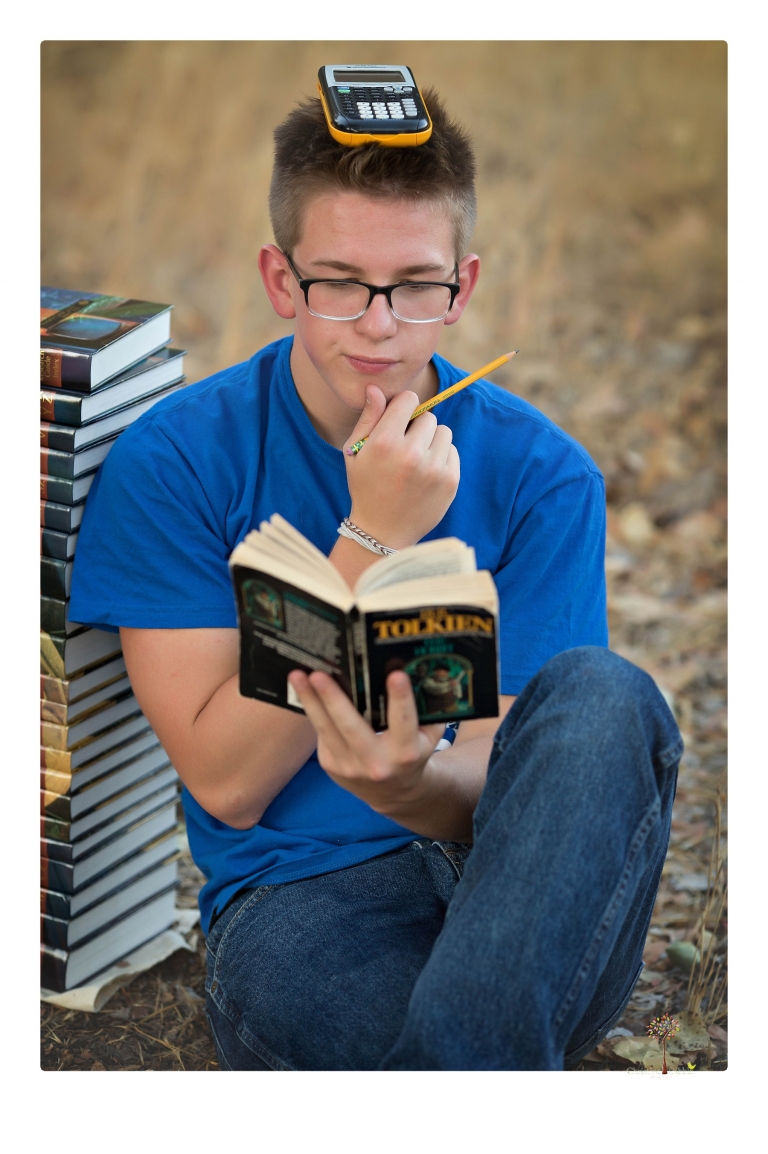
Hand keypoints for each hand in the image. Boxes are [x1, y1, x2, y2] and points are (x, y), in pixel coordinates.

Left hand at [286, 668, 444, 818]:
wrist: (394, 793)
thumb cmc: (412, 752)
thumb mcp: (427, 736)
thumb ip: (426, 709)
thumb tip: (415, 669)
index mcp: (406, 753)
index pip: (403, 722)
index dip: (400, 699)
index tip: (396, 674)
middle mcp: (377, 763)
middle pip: (351, 727)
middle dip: (333, 699)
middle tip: (320, 674)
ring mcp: (350, 767)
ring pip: (327, 729)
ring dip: (310, 701)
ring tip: (297, 676)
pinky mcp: (331, 766)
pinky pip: (321, 733)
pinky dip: (313, 710)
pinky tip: (304, 690)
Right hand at [344, 385, 459, 549]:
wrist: (382, 532)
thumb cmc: (365, 487)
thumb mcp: (355, 452)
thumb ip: (368, 418)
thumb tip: (377, 388)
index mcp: (385, 442)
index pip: (408, 400)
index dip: (403, 407)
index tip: (399, 420)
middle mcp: (411, 453)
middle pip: (428, 416)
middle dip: (417, 427)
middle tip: (404, 447)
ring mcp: (433, 469)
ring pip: (443, 432)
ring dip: (432, 441)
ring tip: (416, 460)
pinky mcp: (450, 481)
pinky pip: (452, 451)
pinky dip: (441, 458)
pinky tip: (425, 474)